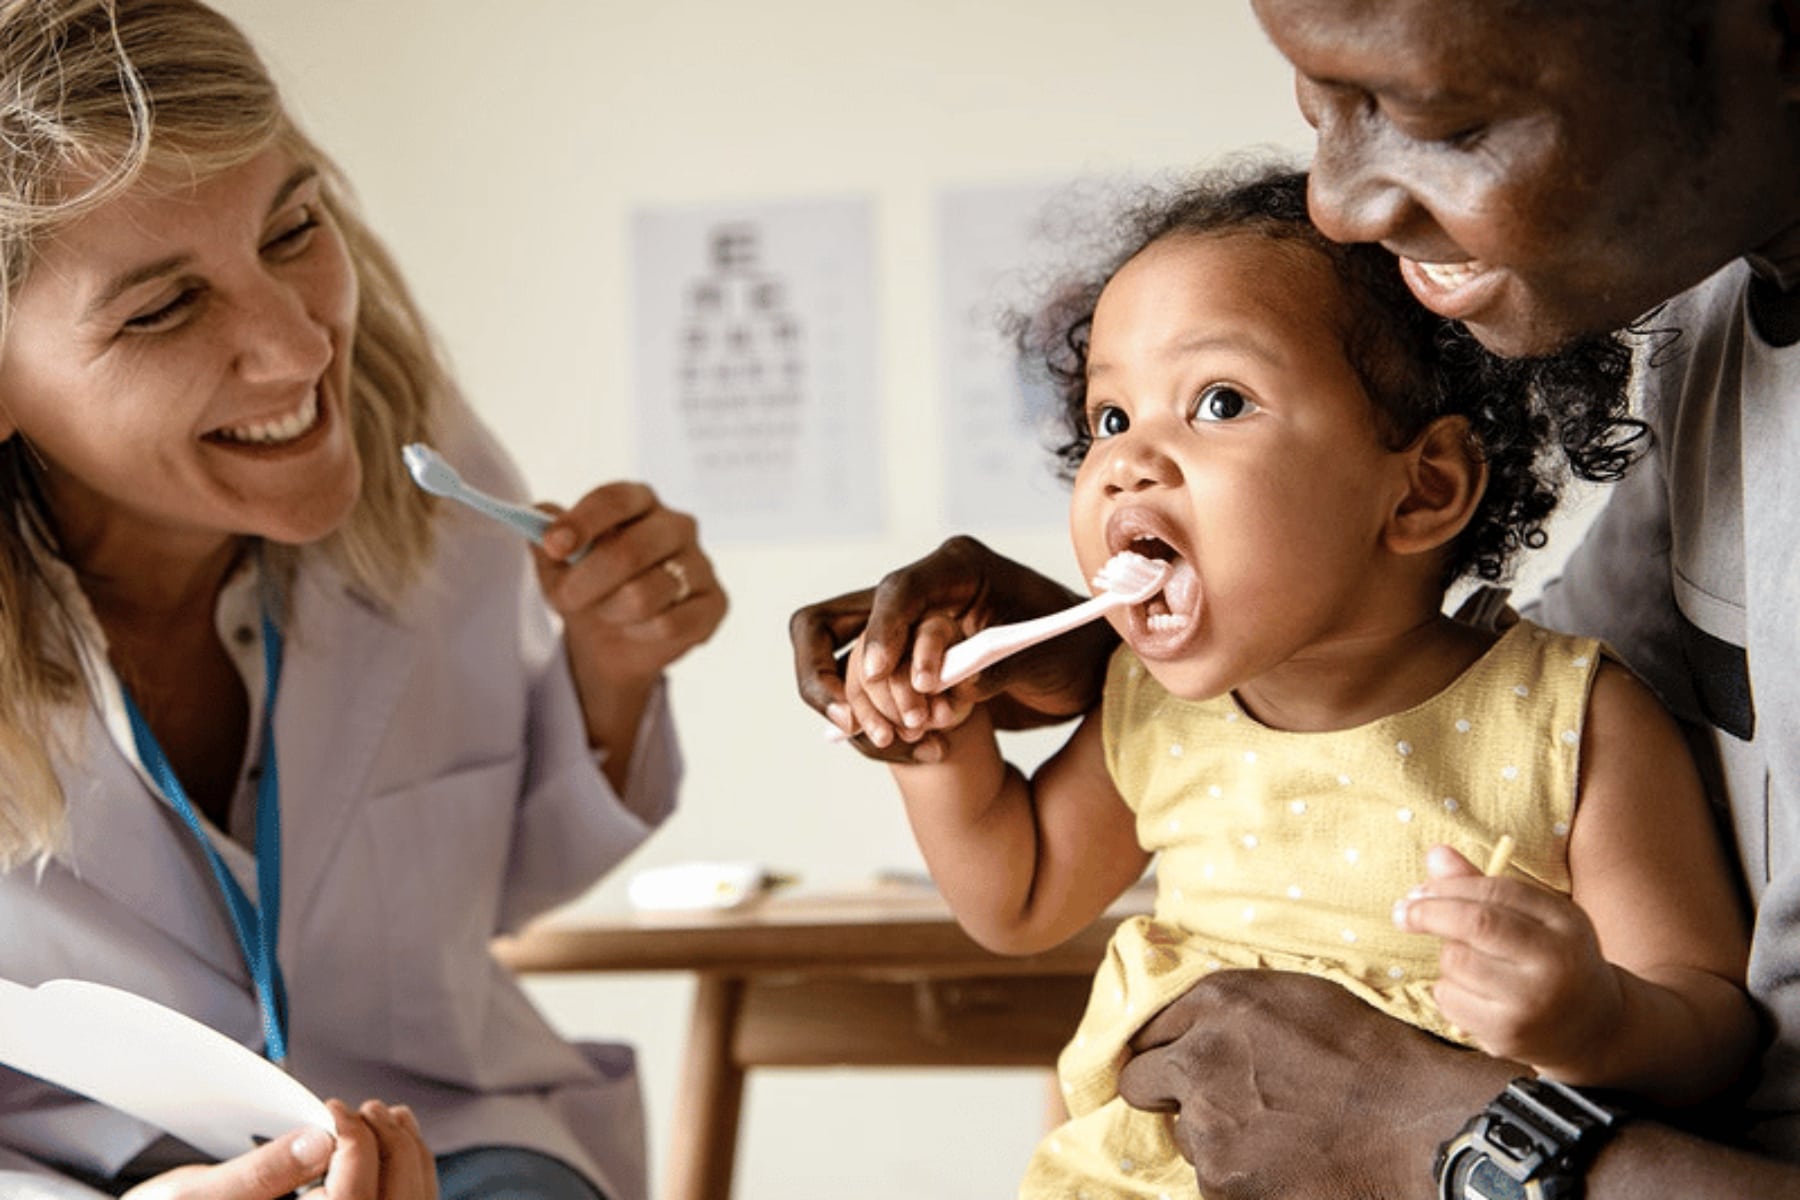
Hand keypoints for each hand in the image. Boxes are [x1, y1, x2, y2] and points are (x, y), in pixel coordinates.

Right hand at [122, 1100, 436, 1199]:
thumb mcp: (197, 1196)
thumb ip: (260, 1174)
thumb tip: (319, 1141)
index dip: (354, 1145)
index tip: (333, 1109)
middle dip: (389, 1144)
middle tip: (366, 1108)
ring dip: (404, 1154)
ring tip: (384, 1116)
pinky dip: (404, 1171)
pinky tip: (390, 1139)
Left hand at [534, 482, 725, 764]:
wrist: (614, 639)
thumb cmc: (588, 588)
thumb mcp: (557, 565)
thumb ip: (545, 539)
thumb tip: (536, 522)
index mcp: (639, 501)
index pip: (615, 499)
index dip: (582, 521)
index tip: (553, 546)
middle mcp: (677, 524)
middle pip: (629, 550)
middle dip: (585, 583)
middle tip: (564, 600)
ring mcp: (701, 563)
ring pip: (645, 594)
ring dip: (611, 612)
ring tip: (607, 613)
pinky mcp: (715, 603)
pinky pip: (669, 624)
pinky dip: (640, 633)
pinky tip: (636, 629)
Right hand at [789, 536, 1115, 762]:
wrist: (1081, 674)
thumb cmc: (1071, 650)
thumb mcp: (1047, 657)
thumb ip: (999, 666)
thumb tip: (954, 685)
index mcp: (957, 569)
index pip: (897, 590)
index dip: (881, 631)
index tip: (876, 675)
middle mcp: (919, 596)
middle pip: (828, 623)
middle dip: (826, 676)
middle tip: (852, 723)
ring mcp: (903, 634)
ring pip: (839, 668)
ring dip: (864, 710)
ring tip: (911, 738)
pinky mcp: (900, 669)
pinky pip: (864, 701)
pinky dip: (883, 729)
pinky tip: (928, 751)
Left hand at [1115, 970, 1515, 1199]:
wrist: (1416, 1124)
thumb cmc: (1368, 1055)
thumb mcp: (1296, 998)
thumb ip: (1229, 1008)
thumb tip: (1189, 1023)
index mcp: (1216, 1002)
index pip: (1149, 1028)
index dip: (1169, 1048)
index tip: (1182, 1062)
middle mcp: (1198, 1057)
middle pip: (1140, 1081)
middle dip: (1167, 1090)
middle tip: (1215, 1101)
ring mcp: (1206, 1123)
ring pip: (1182, 1134)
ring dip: (1212, 1135)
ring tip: (1275, 1132)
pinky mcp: (1220, 1179)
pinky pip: (1210, 1176)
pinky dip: (1237, 1175)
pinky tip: (1282, 1163)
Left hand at [1394, 844, 1621, 1077]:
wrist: (1591, 1028)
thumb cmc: (1550, 958)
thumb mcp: (1533, 918)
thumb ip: (1483, 886)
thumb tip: (1435, 853)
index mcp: (1566, 923)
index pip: (1498, 890)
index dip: (1449, 885)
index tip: (1418, 891)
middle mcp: (1556, 962)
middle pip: (1477, 924)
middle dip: (1429, 912)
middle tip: (1403, 913)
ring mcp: (1533, 1002)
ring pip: (1457, 962)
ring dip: (1448, 958)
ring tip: (1471, 967)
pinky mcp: (1508, 1034)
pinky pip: (1449, 998)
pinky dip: (1447, 991)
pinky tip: (1474, 996)